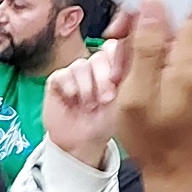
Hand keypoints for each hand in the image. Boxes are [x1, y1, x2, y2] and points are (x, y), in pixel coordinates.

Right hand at [43, 37, 132, 166]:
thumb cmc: (108, 123)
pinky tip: (74, 99)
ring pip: (81, 65)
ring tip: (90, 106)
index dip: (118, 59)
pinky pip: (63, 74)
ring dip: (87, 87)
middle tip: (107, 99)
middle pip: (99, 55)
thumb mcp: (126, 100)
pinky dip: (70, 86)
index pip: (118, 47)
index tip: (118, 80)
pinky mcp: (58, 80)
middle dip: (103, 77)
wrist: (84, 144)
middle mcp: (96, 66)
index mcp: (116, 67)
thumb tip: (132, 54)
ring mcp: (76, 72)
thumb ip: (128, 75)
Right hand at [114, 0, 191, 183]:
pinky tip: (143, 78)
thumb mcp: (137, 94)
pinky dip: (158, 56)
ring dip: (147, 43)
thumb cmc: (155, 142)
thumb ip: (146, 45)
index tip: (125, 25)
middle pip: (176, 14)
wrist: (180, 173)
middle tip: (120, 54)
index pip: (180, 1)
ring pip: (175, 30)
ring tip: (129, 73)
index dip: (149, 4)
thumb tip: (153, 0)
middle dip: (143, 26)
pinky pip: (180, 48)